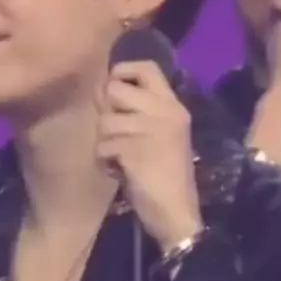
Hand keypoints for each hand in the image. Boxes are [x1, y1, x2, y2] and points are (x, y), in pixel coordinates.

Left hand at [96, 61, 201, 253]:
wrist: (177, 212)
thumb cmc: (166, 175)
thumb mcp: (160, 134)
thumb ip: (138, 110)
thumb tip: (103, 89)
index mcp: (173, 106)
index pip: (147, 67)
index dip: (122, 70)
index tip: (113, 86)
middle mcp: (165, 111)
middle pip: (114, 89)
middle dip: (106, 112)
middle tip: (115, 134)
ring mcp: (151, 129)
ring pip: (104, 121)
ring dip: (105, 143)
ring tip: (120, 160)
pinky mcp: (135, 150)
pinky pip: (102, 146)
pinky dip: (104, 162)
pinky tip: (120, 173)